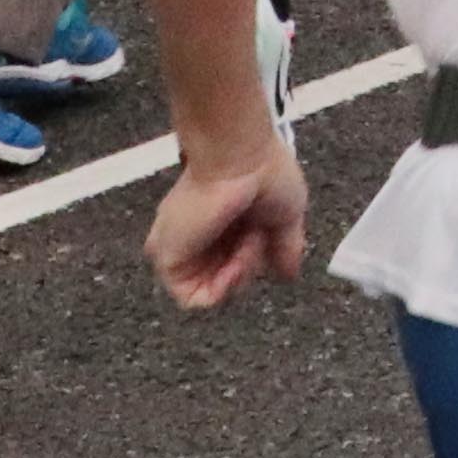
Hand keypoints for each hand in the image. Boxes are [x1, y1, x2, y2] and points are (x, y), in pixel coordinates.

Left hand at [147, 131, 307, 311]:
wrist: (239, 160)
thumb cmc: (266, 174)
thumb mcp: (288, 215)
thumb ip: (286, 248)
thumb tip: (290, 274)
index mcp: (218, 224)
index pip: (235, 261)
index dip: (257, 259)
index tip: (269, 238)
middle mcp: (196, 236)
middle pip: (224, 277)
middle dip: (251, 265)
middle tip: (260, 237)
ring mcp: (180, 248)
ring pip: (211, 288)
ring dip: (240, 274)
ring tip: (249, 242)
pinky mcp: (167, 260)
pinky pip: (195, 297)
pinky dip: (222, 287)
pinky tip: (234, 262)